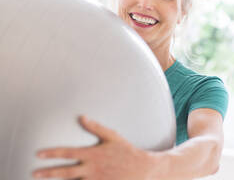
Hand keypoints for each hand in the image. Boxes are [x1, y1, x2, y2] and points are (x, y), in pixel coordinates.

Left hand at [32, 115, 154, 179]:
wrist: (141, 169)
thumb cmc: (126, 151)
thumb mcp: (112, 136)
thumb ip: (96, 127)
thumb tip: (82, 117)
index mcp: (92, 154)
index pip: (68, 153)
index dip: (52, 153)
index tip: (39, 154)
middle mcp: (91, 168)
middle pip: (65, 172)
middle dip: (48, 173)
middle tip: (35, 173)